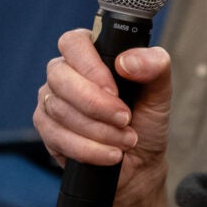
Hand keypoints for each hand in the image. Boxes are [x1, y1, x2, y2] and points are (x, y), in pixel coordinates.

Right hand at [35, 29, 172, 206]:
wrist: (139, 163)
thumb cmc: (146, 120)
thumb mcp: (160, 91)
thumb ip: (155, 66)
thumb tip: (128, 61)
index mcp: (91, 53)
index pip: (74, 43)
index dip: (91, 66)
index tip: (115, 91)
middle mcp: (66, 72)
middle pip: (60, 76)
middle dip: (95, 104)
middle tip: (124, 119)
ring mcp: (51, 100)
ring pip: (58, 109)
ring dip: (97, 130)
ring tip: (125, 140)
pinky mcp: (47, 129)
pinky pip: (55, 136)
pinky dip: (87, 149)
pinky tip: (109, 154)